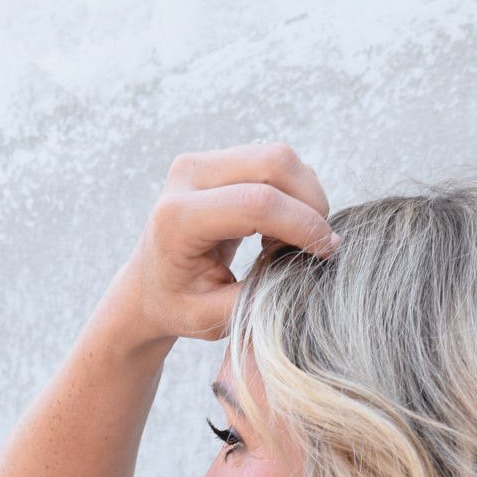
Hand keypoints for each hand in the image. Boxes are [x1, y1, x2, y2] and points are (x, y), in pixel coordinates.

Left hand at [112, 142, 337, 347]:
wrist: (149, 284)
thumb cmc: (180, 305)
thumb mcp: (214, 319)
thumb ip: (259, 298)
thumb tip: (307, 273)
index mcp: (178, 218)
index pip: (257, 204)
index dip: (303, 225)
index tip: (327, 253)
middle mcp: (187, 177)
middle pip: (274, 164)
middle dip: (312, 203)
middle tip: (317, 245)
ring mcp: (201, 161)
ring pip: (279, 156)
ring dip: (304, 197)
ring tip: (291, 240)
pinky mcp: (217, 158)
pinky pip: (273, 160)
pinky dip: (293, 191)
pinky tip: (281, 226)